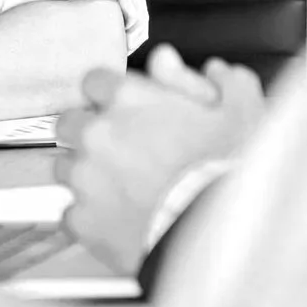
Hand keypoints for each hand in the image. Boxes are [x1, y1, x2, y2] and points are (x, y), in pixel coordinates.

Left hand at [56, 46, 264, 274]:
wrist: (219, 234)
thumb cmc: (227, 172)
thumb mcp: (241, 113)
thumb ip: (223, 83)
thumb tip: (211, 71)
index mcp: (127, 98)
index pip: (94, 81)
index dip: (110, 95)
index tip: (124, 109)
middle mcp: (96, 133)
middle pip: (70, 122)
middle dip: (89, 132)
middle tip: (121, 149)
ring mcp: (84, 178)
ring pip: (64, 167)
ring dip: (86, 173)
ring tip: (122, 188)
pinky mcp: (81, 219)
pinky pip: (72, 214)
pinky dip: (90, 217)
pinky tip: (118, 219)